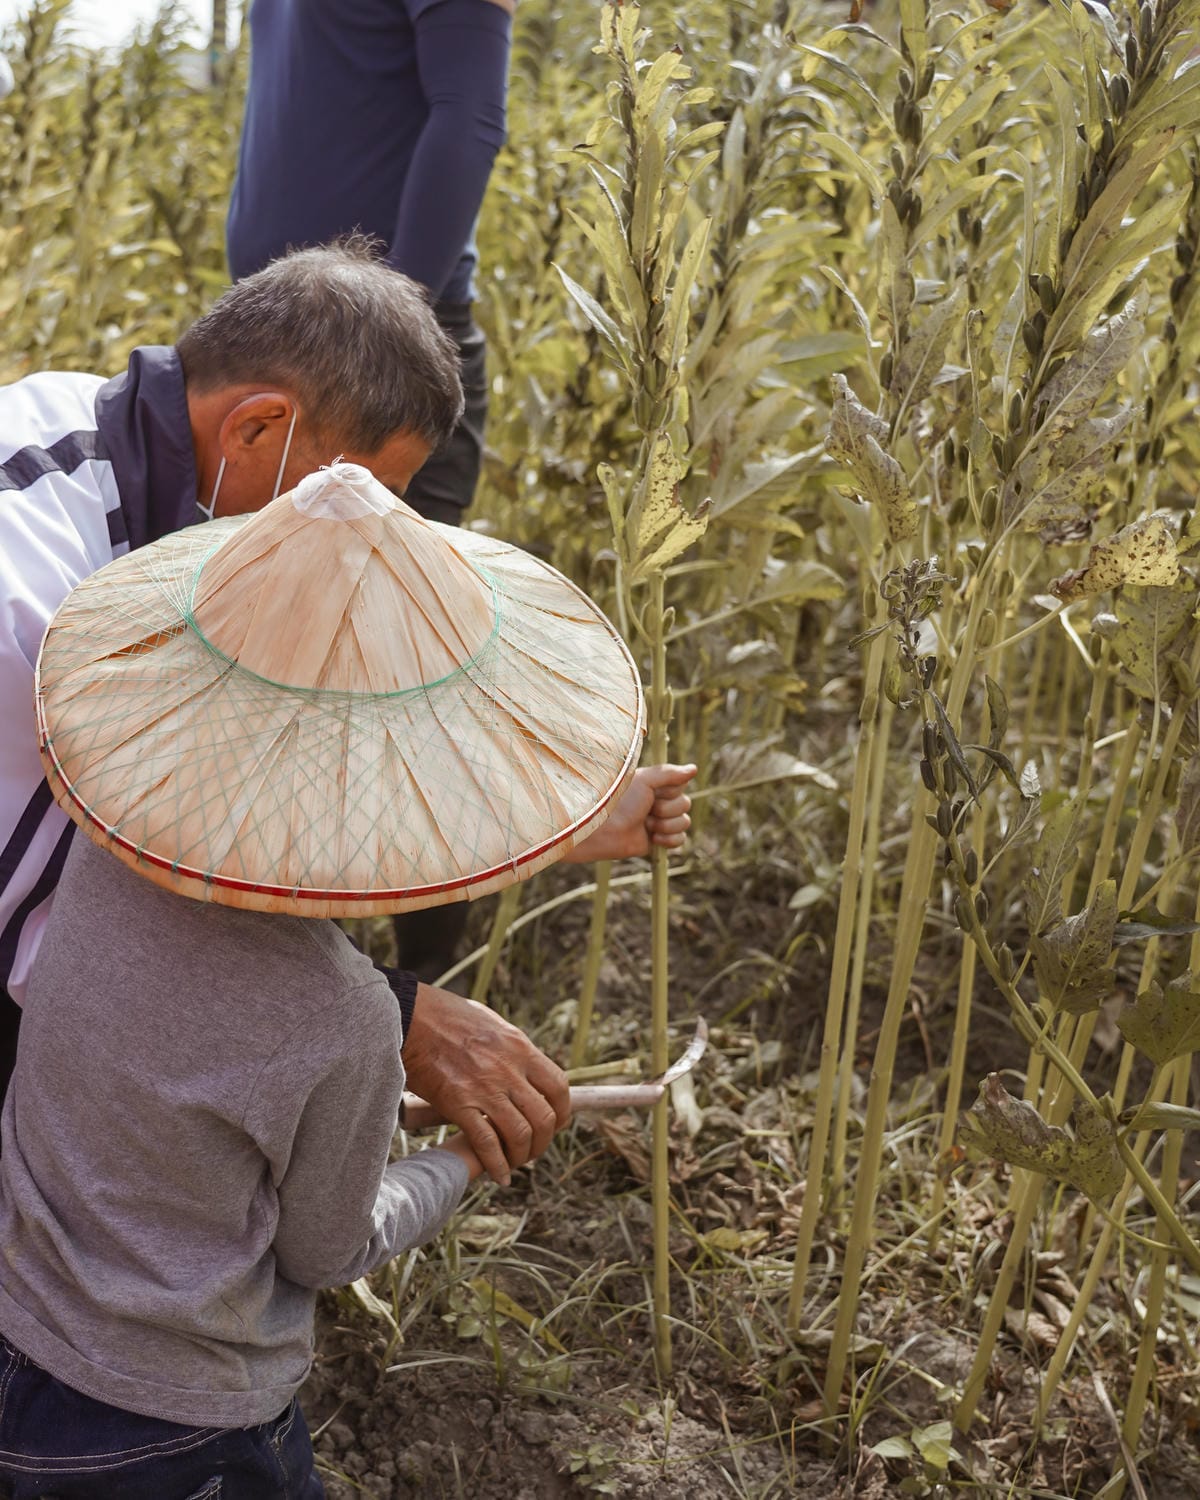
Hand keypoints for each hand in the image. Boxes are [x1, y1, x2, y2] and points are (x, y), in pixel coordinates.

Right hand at [402, 984, 568, 1185]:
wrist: (409, 1016)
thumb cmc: (444, 1015)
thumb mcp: (491, 1022)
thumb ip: (510, 1047)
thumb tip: (522, 1064)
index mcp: (519, 1047)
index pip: (558, 1087)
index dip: (562, 1112)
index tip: (555, 1124)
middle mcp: (508, 1069)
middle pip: (545, 1117)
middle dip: (543, 1141)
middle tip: (533, 1149)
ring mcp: (484, 1087)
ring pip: (520, 1134)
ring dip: (522, 1156)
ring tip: (514, 1162)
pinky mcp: (458, 1103)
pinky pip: (487, 1143)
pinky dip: (497, 1165)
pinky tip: (498, 1175)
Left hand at [566, 763, 696, 863]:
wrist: (604, 829)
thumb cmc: (619, 800)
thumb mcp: (645, 780)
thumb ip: (670, 773)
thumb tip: (694, 768)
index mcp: (655, 786)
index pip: (681, 786)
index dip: (670, 791)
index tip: (653, 792)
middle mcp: (659, 802)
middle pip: (685, 804)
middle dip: (667, 809)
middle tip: (646, 810)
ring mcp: (660, 822)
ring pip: (684, 822)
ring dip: (665, 825)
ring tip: (646, 825)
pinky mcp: (659, 841)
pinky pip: (680, 840)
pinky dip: (668, 839)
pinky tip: (652, 838)